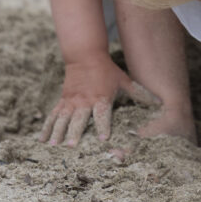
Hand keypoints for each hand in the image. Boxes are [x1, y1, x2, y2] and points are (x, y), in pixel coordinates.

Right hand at [39, 54, 157, 145]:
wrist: (85, 56)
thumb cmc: (108, 71)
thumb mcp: (124, 81)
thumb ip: (139, 94)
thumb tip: (159, 102)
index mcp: (101, 98)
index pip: (102, 114)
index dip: (102, 126)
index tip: (102, 138)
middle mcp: (84, 101)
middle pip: (79, 119)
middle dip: (75, 132)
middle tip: (71, 146)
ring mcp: (71, 101)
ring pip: (62, 119)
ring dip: (57, 132)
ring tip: (53, 145)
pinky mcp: (62, 101)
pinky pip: (53, 116)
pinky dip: (47, 127)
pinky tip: (42, 139)